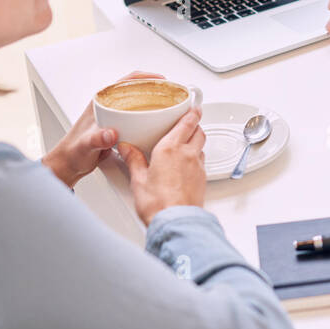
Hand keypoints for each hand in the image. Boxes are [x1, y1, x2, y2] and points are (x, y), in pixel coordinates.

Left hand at [42, 70, 163, 187]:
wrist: (69, 165)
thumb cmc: (72, 152)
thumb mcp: (85, 145)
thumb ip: (96, 139)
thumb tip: (110, 134)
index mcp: (100, 102)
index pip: (126, 81)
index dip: (145, 77)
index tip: (161, 80)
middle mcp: (109, 106)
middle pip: (136, 90)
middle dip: (154, 89)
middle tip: (171, 93)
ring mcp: (114, 117)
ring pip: (138, 103)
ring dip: (153, 103)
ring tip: (169, 107)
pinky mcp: (119, 128)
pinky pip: (138, 118)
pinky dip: (149, 118)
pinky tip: (157, 125)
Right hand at [117, 108, 206, 225]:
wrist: (175, 222)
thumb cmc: (157, 204)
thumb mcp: (138, 179)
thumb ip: (134, 160)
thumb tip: (127, 149)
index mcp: (170, 149)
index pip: (187, 123)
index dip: (192, 112)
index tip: (193, 107)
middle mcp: (188, 154)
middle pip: (199, 131)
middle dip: (195, 125)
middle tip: (189, 122)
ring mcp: (198, 167)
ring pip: (202, 146)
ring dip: (196, 141)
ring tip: (185, 144)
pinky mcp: (202, 179)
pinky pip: (202, 162)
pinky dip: (196, 158)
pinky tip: (186, 165)